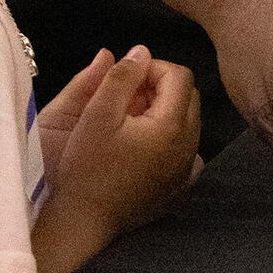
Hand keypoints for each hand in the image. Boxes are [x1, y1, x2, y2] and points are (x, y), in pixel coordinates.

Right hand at [45, 46, 200, 235]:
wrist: (84, 221)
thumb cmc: (87, 167)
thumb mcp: (97, 113)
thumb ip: (121, 76)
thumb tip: (141, 52)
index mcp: (172, 125)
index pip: (179, 75)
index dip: (152, 68)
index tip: (126, 79)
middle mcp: (189, 146)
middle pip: (188, 96)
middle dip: (160, 87)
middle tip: (126, 97)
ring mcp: (186, 169)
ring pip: (188, 122)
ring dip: (164, 111)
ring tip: (130, 120)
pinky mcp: (179, 187)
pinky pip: (186, 150)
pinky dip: (170, 139)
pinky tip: (145, 145)